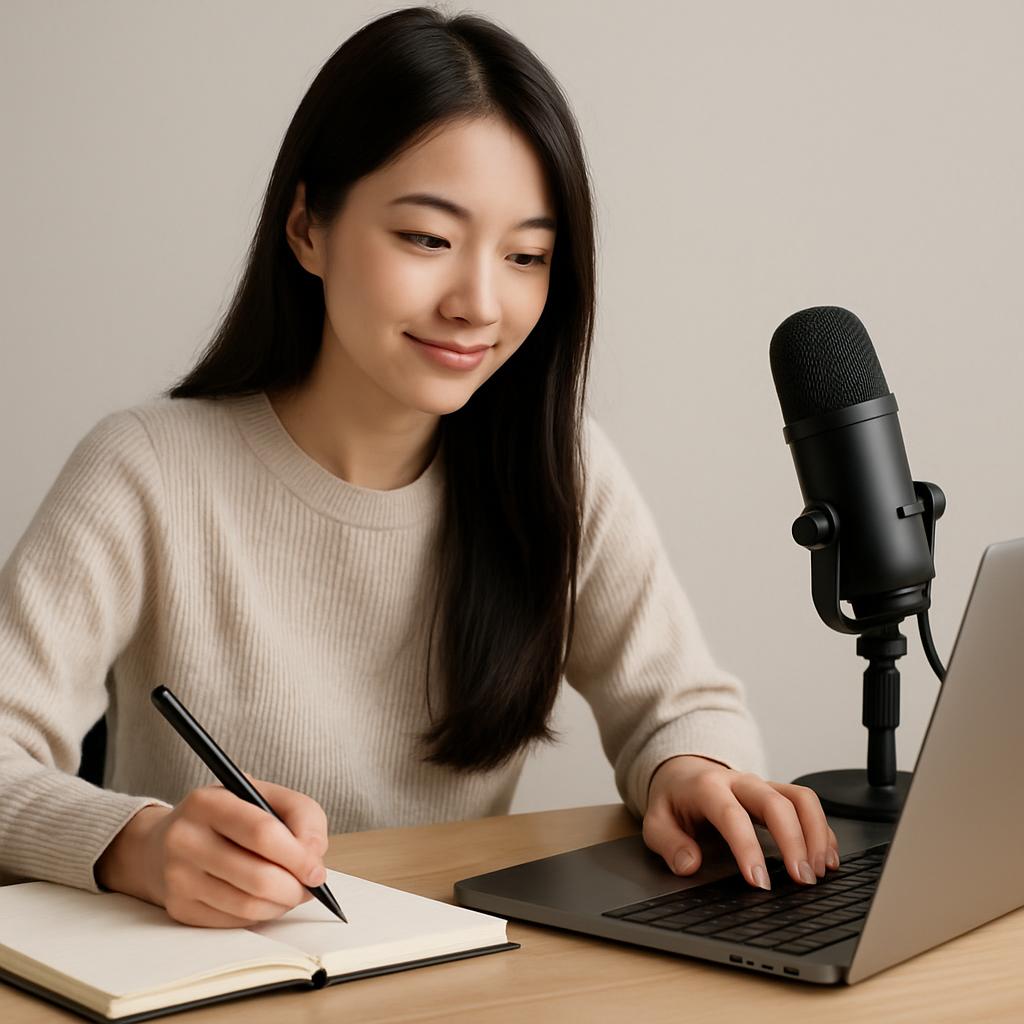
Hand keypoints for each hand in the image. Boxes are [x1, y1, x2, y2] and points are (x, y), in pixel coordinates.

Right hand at [95, 774, 329, 926]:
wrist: (161, 844)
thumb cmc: (227, 817)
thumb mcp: (262, 796)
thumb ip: (300, 813)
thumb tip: (314, 855)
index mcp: (207, 802)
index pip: (262, 832)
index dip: (298, 856)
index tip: (317, 870)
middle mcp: (185, 839)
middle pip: (257, 876)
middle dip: (294, 888)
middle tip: (309, 887)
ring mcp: (178, 877)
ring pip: (247, 905)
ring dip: (281, 904)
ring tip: (291, 893)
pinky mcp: (179, 908)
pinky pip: (233, 922)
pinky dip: (260, 915)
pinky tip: (266, 901)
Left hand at [642, 755, 839, 889]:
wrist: (683, 772)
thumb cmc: (674, 800)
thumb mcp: (656, 822)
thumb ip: (668, 844)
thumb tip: (688, 865)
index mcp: (707, 788)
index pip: (732, 815)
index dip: (748, 848)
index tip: (759, 882)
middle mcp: (740, 782)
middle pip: (776, 803)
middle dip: (794, 842)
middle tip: (803, 879)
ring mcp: (762, 786)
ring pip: (800, 798)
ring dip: (816, 833)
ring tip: (821, 871)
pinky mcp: (778, 793)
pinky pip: (807, 804)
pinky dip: (823, 830)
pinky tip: (827, 858)